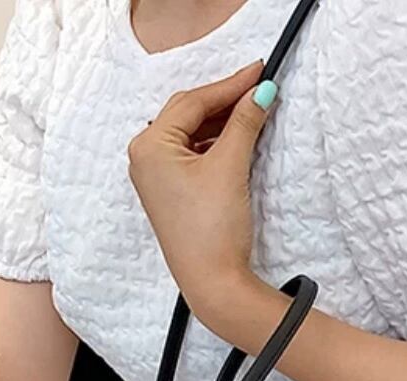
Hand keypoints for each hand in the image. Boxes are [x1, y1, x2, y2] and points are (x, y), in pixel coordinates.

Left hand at [127, 61, 277, 318]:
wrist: (213, 283)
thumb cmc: (211, 229)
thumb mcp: (230, 166)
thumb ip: (244, 123)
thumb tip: (261, 93)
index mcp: (149, 145)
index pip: (193, 102)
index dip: (229, 85)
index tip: (260, 72)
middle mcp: (145, 158)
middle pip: (189, 115)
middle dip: (224, 102)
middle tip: (260, 88)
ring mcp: (157, 178)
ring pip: (192, 136)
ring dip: (222, 124)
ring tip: (254, 113)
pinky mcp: (172, 195)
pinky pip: (193, 157)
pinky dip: (216, 146)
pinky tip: (238, 141)